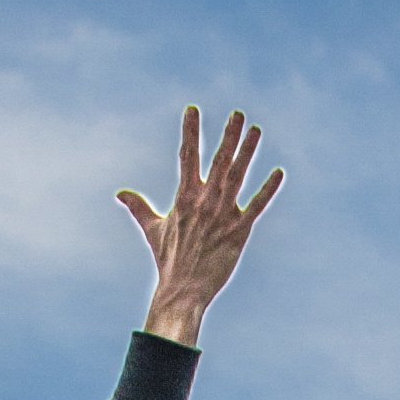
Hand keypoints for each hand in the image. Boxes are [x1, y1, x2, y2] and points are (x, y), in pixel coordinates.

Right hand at [118, 104, 283, 344]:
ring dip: (248, 152)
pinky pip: (257, 206)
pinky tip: (278, 173)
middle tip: (238, 114)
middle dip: (229, 136)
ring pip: (238, 176)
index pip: (186, 157)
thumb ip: (140, 207)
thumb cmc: (169, 260)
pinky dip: (268, 189)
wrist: (184, 290)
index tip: (192, 109)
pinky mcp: (239, 231)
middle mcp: (205, 202)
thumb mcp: (153, 229)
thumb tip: (121, 193)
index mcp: (184, 198)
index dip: (190, 132)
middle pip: (219, 161)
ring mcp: (223, 215)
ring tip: (256, 131)